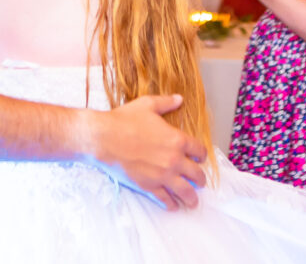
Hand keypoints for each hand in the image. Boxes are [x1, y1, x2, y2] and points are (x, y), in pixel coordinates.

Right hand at [88, 93, 206, 210]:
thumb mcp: (147, 105)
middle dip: (200, 179)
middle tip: (200, 182)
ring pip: (186, 191)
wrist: (104, 138)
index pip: (199, 151)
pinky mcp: (150, 186)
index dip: (201, 155)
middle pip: (197, 175)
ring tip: (193, 201)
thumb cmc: (124, 120)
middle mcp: (174, 160)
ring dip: (192, 197)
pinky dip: (172, 204)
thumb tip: (179, 98)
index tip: (199, 158)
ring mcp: (163, 175)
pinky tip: (173, 205)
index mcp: (177, 139)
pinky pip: (166, 199)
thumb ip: (166, 103)